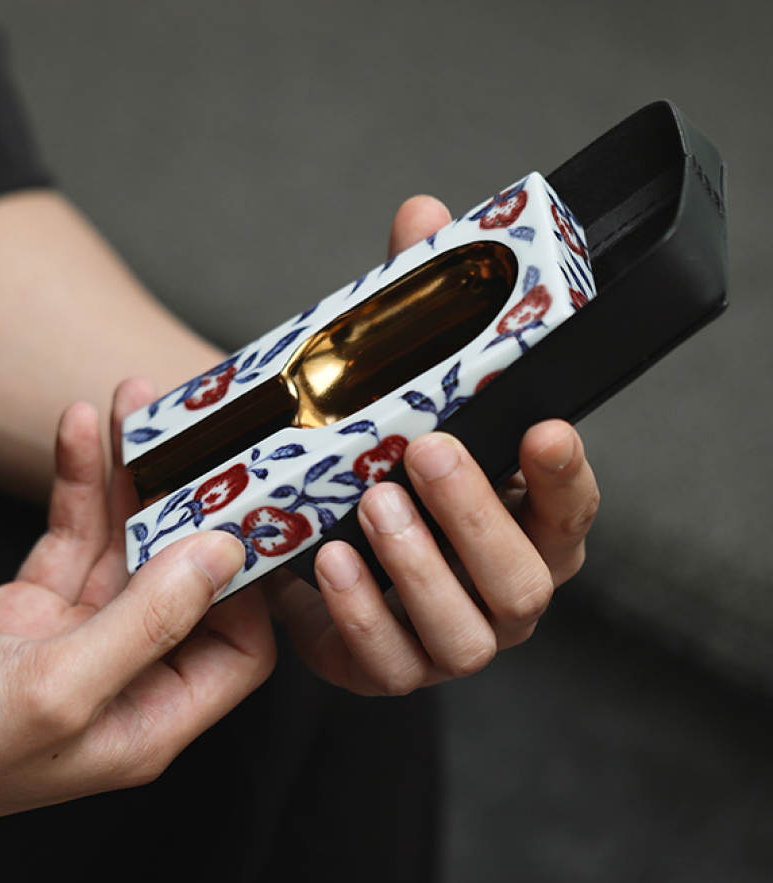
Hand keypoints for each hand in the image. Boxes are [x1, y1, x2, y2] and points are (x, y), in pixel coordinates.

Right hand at [0, 381, 274, 849]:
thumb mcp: (57, 689)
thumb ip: (149, 621)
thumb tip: (224, 556)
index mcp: (148, 718)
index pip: (239, 647)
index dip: (247, 584)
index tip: (239, 511)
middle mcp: (124, 676)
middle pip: (182, 579)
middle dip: (187, 502)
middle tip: (190, 430)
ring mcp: (78, 636)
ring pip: (125, 543)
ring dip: (129, 476)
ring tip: (132, 404)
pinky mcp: (33, 604)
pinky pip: (71, 533)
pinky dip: (76, 483)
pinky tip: (79, 429)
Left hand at [264, 196, 599, 694]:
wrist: (311, 540)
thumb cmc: (375, 462)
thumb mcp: (395, 387)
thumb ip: (416, 310)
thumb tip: (423, 215)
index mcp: (525, 523)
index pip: (571, 508)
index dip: (565, 474)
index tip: (546, 427)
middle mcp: (503, 588)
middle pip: (524, 577)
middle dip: (476, 514)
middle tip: (427, 452)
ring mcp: (450, 636)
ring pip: (465, 631)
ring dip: (419, 567)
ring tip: (373, 504)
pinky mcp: (388, 666)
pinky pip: (387, 660)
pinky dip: (360, 613)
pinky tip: (328, 561)